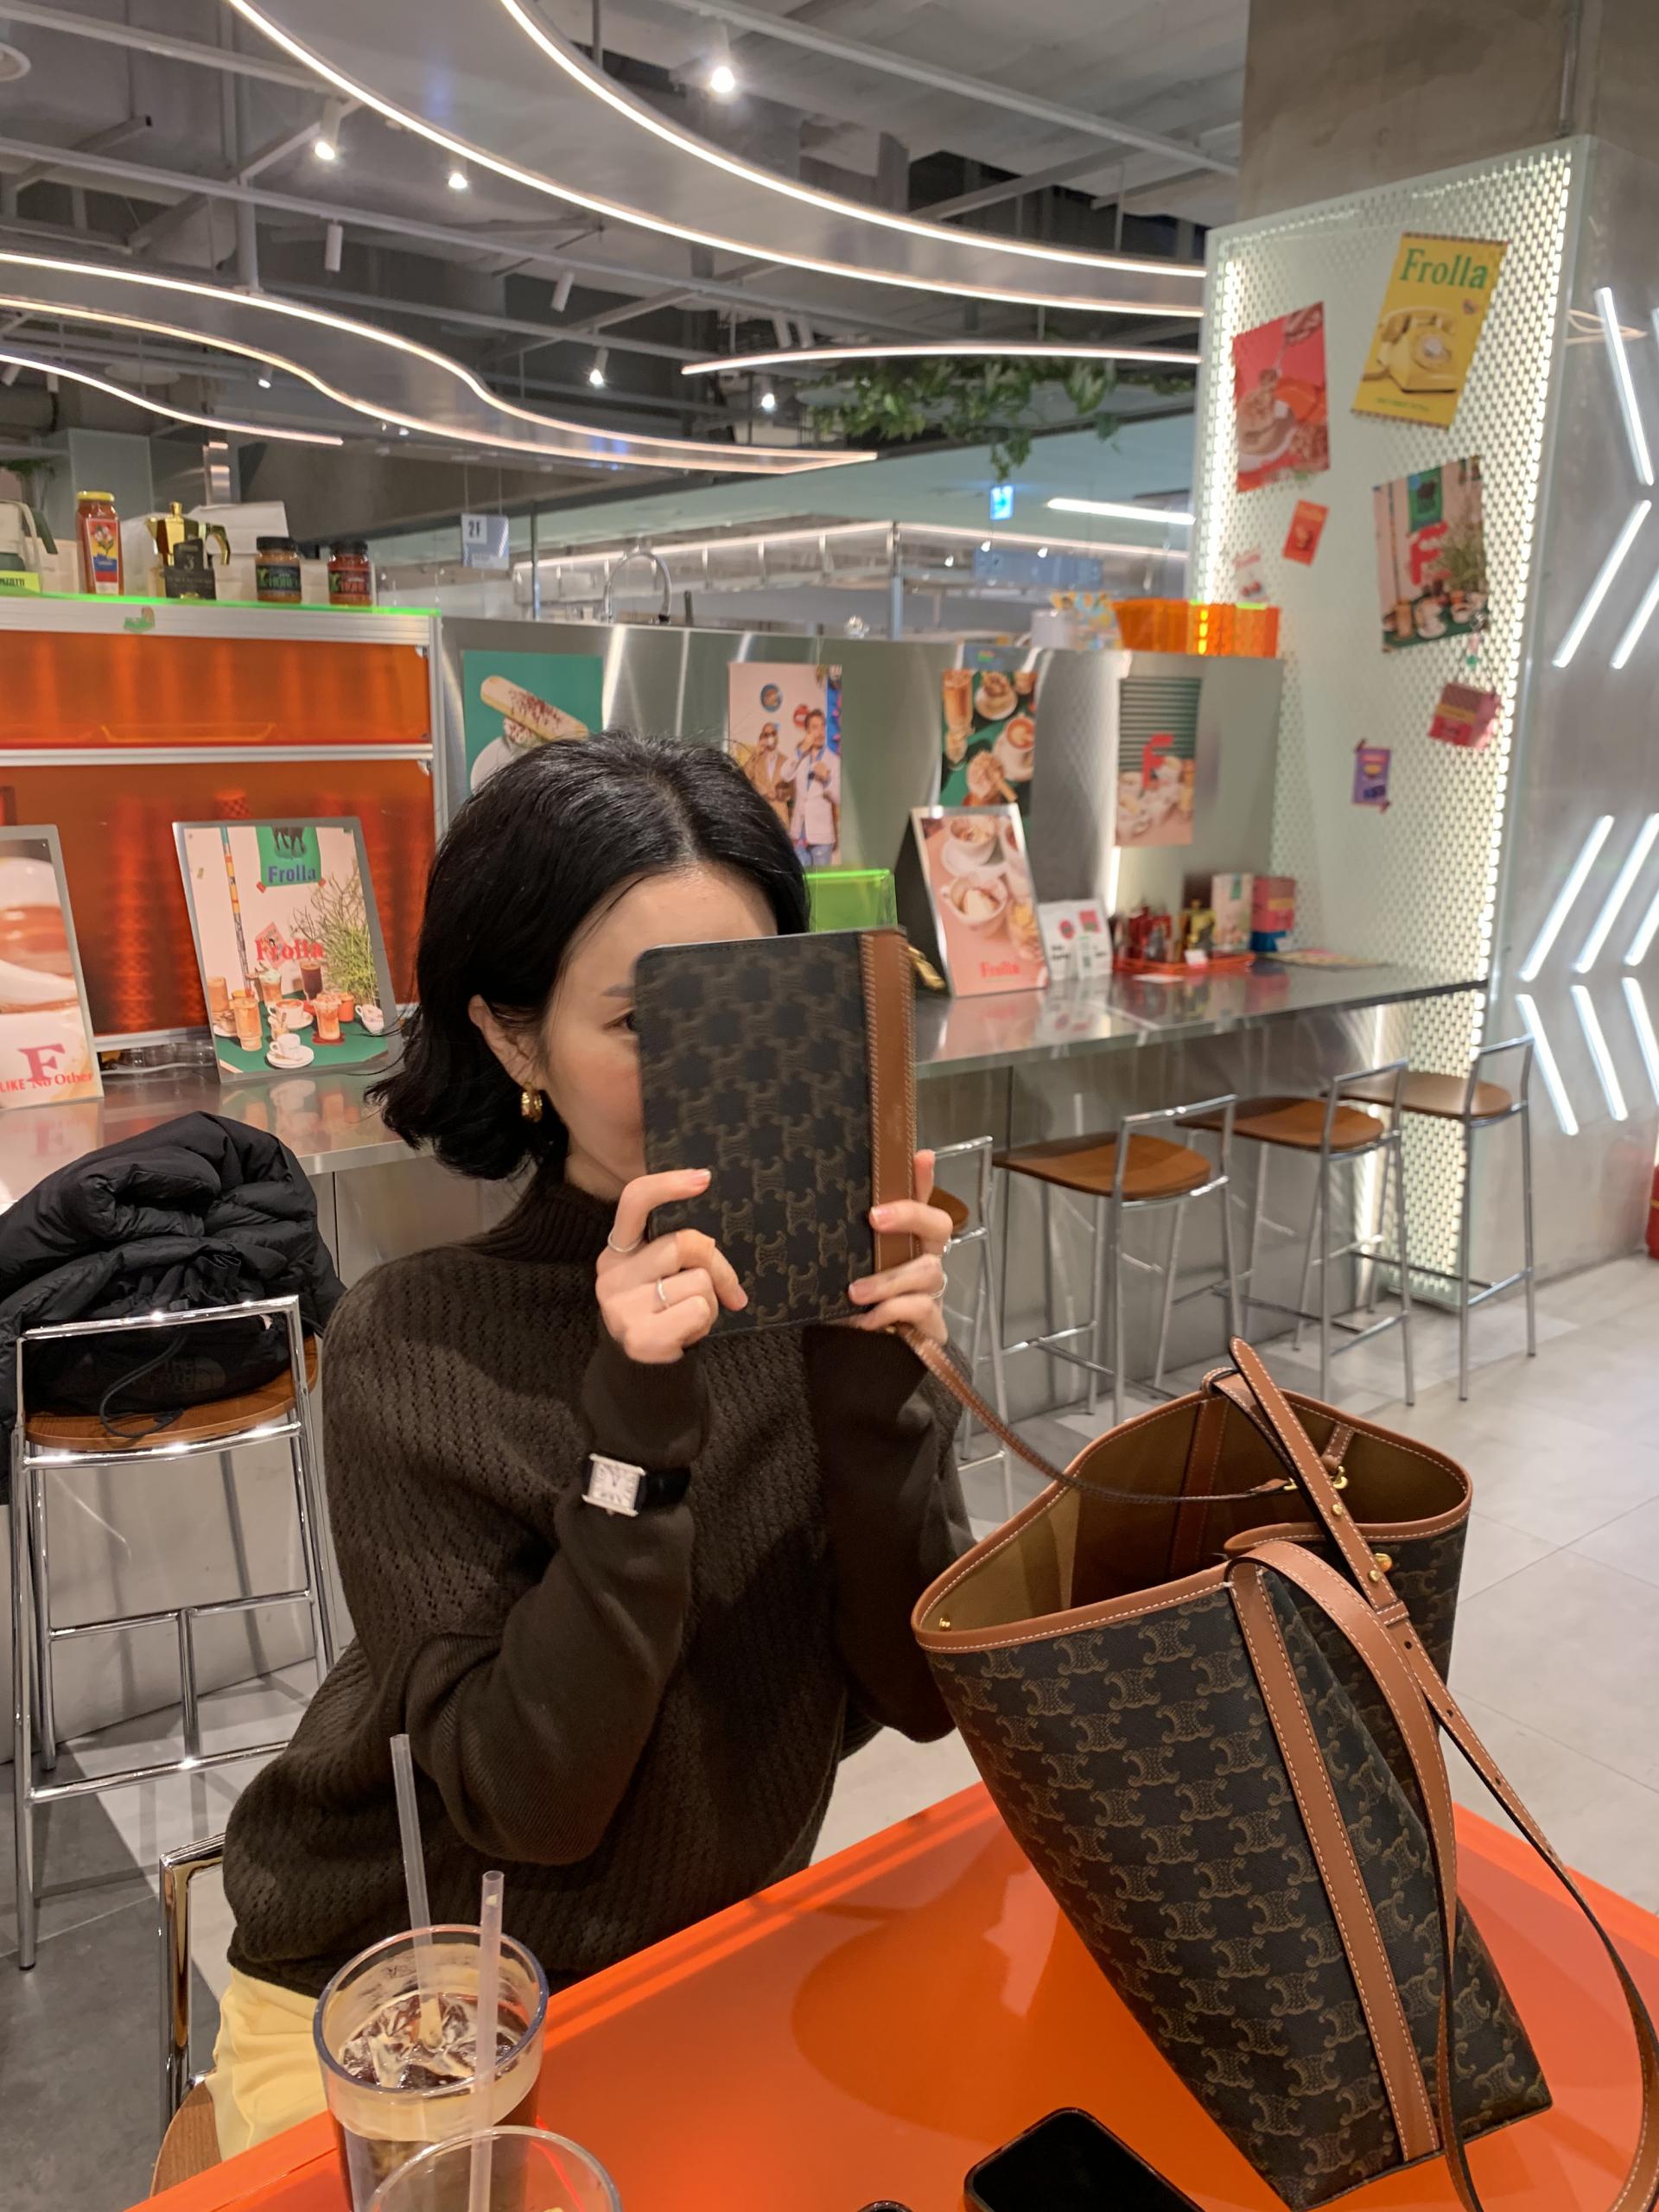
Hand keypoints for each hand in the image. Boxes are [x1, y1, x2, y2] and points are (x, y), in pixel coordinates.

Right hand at [597, 1170, 746, 1364]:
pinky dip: (706, 1322)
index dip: (667, 1185)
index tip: (703, 1178)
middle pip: (685, 1244)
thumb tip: (716, 1254)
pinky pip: (698, 1310)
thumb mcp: (660, 1276)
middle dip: (717, 1266)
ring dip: (710, 1300)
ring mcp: (621, 1307)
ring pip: (698, 1281)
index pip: (634, 1202)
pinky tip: (687, 1332)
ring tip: (691, 1316)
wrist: (640, 1371)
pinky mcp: (639, 1336)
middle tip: (728, 1290)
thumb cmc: (660, 1312)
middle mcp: (612, 1275)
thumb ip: (680, 1253)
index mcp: (617, 1251)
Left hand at [848, 1148, 951, 1345]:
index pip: (921, 1199)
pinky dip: (891, 1311)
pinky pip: (920, 1308)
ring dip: (887, 1280)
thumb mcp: (844, 1268)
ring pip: (926, 1271)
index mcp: (907, 1239)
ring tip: (855, 1292)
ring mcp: (932, 1290)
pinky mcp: (931, 1322)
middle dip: (909, 1215)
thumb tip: (812, 1199)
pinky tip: (866, 1320)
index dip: (924, 1177)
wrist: (867, 1359)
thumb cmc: (857, 1304)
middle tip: (874, 1217)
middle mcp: (925, 1257)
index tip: (919, 1155)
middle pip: (938, 1225)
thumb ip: (840, 1238)